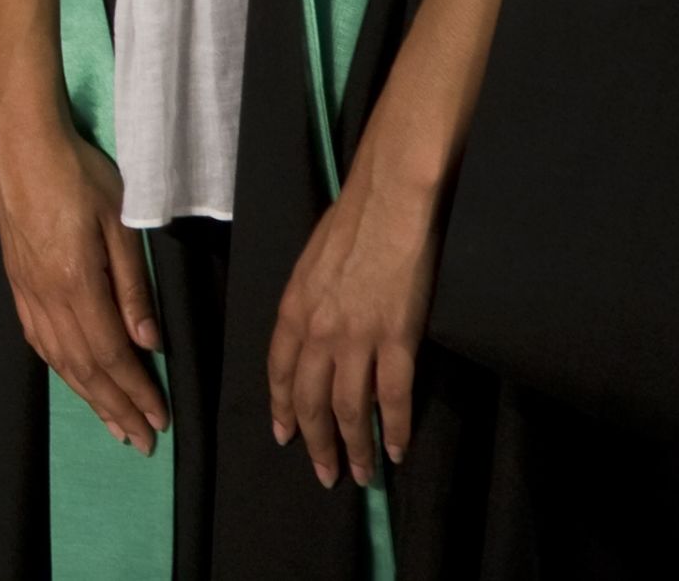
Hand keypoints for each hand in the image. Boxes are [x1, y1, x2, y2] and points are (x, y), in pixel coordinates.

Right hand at [0, 100, 165, 451]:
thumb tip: (148, 344)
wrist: (22, 144)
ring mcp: (27, 290)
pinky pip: (37, 339)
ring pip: (58, 359)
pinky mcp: (16, 282)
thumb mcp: (120, 221)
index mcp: (77, 282)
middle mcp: (47, 295)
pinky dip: (59, 368)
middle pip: (84, 367)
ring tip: (112, 424)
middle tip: (142, 441)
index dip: (135, 391)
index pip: (111, 353)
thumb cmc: (79, 173)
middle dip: (115, 408)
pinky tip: (72, 379)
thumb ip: (133, 286)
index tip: (159, 419)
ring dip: (88, 397)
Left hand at [266, 169, 438, 488]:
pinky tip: (399, 449)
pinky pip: (394, 397)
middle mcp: (317, 331)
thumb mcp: (310, 266)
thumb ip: (307, 302)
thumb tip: (312, 328)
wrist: (388, 204)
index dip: (282, 408)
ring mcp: (356, 338)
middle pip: (310, 400)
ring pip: (349, 409)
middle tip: (324, 473)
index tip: (285, 436)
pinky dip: (397, 429)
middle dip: (315, 442)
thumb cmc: (350, 225)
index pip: (279, 372)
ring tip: (363, 473)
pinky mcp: (396, 339)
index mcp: (292, 310)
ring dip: (355, 447)